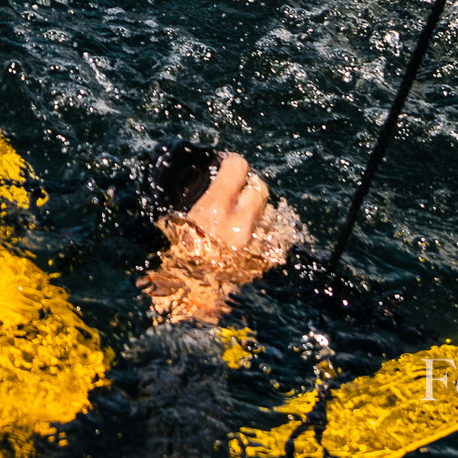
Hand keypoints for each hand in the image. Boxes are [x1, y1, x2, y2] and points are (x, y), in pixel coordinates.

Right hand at [138, 151, 299, 327]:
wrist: (190, 294)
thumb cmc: (180, 257)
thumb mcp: (181, 221)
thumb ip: (204, 199)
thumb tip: (217, 179)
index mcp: (216, 208)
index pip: (238, 167)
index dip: (232, 163)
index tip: (229, 166)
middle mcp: (240, 222)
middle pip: (260, 187)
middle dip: (249, 187)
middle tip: (239, 192)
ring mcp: (256, 242)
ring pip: (271, 212)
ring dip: (261, 212)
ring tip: (245, 219)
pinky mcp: (266, 259)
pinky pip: (277, 237)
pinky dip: (269, 234)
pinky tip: (255, 236)